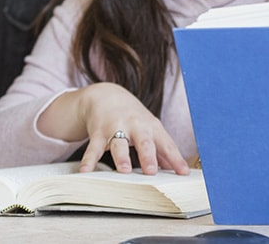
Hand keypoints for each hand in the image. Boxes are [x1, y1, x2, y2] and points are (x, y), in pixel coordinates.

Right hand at [43, 82, 189, 175]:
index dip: (175, 158)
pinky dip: (89, 160)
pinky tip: (85, 171)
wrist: (107, 96)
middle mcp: (134, 127)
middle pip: (143, 142)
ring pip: (118, 144)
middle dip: (147, 156)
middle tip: (151, 171)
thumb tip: (177, 169)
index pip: (166, 144)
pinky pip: (93, 148)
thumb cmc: (133, 117)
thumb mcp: (150, 129)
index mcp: (151, 128)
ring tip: (124, 170)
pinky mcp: (98, 133)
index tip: (183, 173)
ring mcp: (115, 129)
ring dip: (121, 157)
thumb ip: (162, 150)